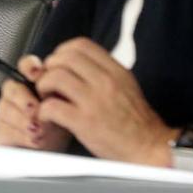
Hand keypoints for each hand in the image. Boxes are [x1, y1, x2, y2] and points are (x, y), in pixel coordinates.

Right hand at [0, 54, 70, 150]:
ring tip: (40, 130)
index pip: (26, 66)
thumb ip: (61, 94)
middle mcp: (16, 97)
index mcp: (33, 84)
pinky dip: (19, 137)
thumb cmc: (58, 126)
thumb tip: (63, 85)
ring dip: (23, 121)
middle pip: (11, 88)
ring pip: (5, 110)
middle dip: (23, 99)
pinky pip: (3, 132)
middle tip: (35, 108)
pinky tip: (33, 140)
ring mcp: (6, 115)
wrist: (52, 151)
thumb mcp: (66, 108)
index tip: (37, 75)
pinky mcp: (2, 134)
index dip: (29, 68)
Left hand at [35, 37, 172, 164]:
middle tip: (48, 80)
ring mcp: (94, 101)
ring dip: (43, 86)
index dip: (63, 51)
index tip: (58, 62)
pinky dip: (44, 111)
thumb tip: (79, 63)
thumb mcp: (126, 85)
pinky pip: (52, 107)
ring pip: (54, 77)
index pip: (81, 44)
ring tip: (47, 97)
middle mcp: (105, 82)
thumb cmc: (137, 121)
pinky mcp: (84, 122)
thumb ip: (104, 71)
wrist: (149, 148)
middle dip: (50, 67)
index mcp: (115, 71)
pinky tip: (48, 116)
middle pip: (64, 57)